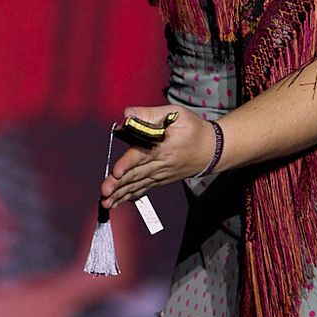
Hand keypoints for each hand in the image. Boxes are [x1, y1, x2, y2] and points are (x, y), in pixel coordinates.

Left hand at [102, 103, 218, 208]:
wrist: (212, 150)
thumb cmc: (194, 129)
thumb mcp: (176, 114)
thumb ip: (150, 114)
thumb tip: (127, 114)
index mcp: (162, 147)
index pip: (142, 156)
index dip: (128, 164)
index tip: (116, 171)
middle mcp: (160, 164)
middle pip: (135, 175)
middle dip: (118, 185)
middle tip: (104, 192)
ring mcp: (160, 174)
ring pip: (137, 185)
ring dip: (121, 194)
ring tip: (106, 203)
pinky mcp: (161, 180)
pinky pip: (143, 189)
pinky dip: (130, 196)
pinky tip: (118, 203)